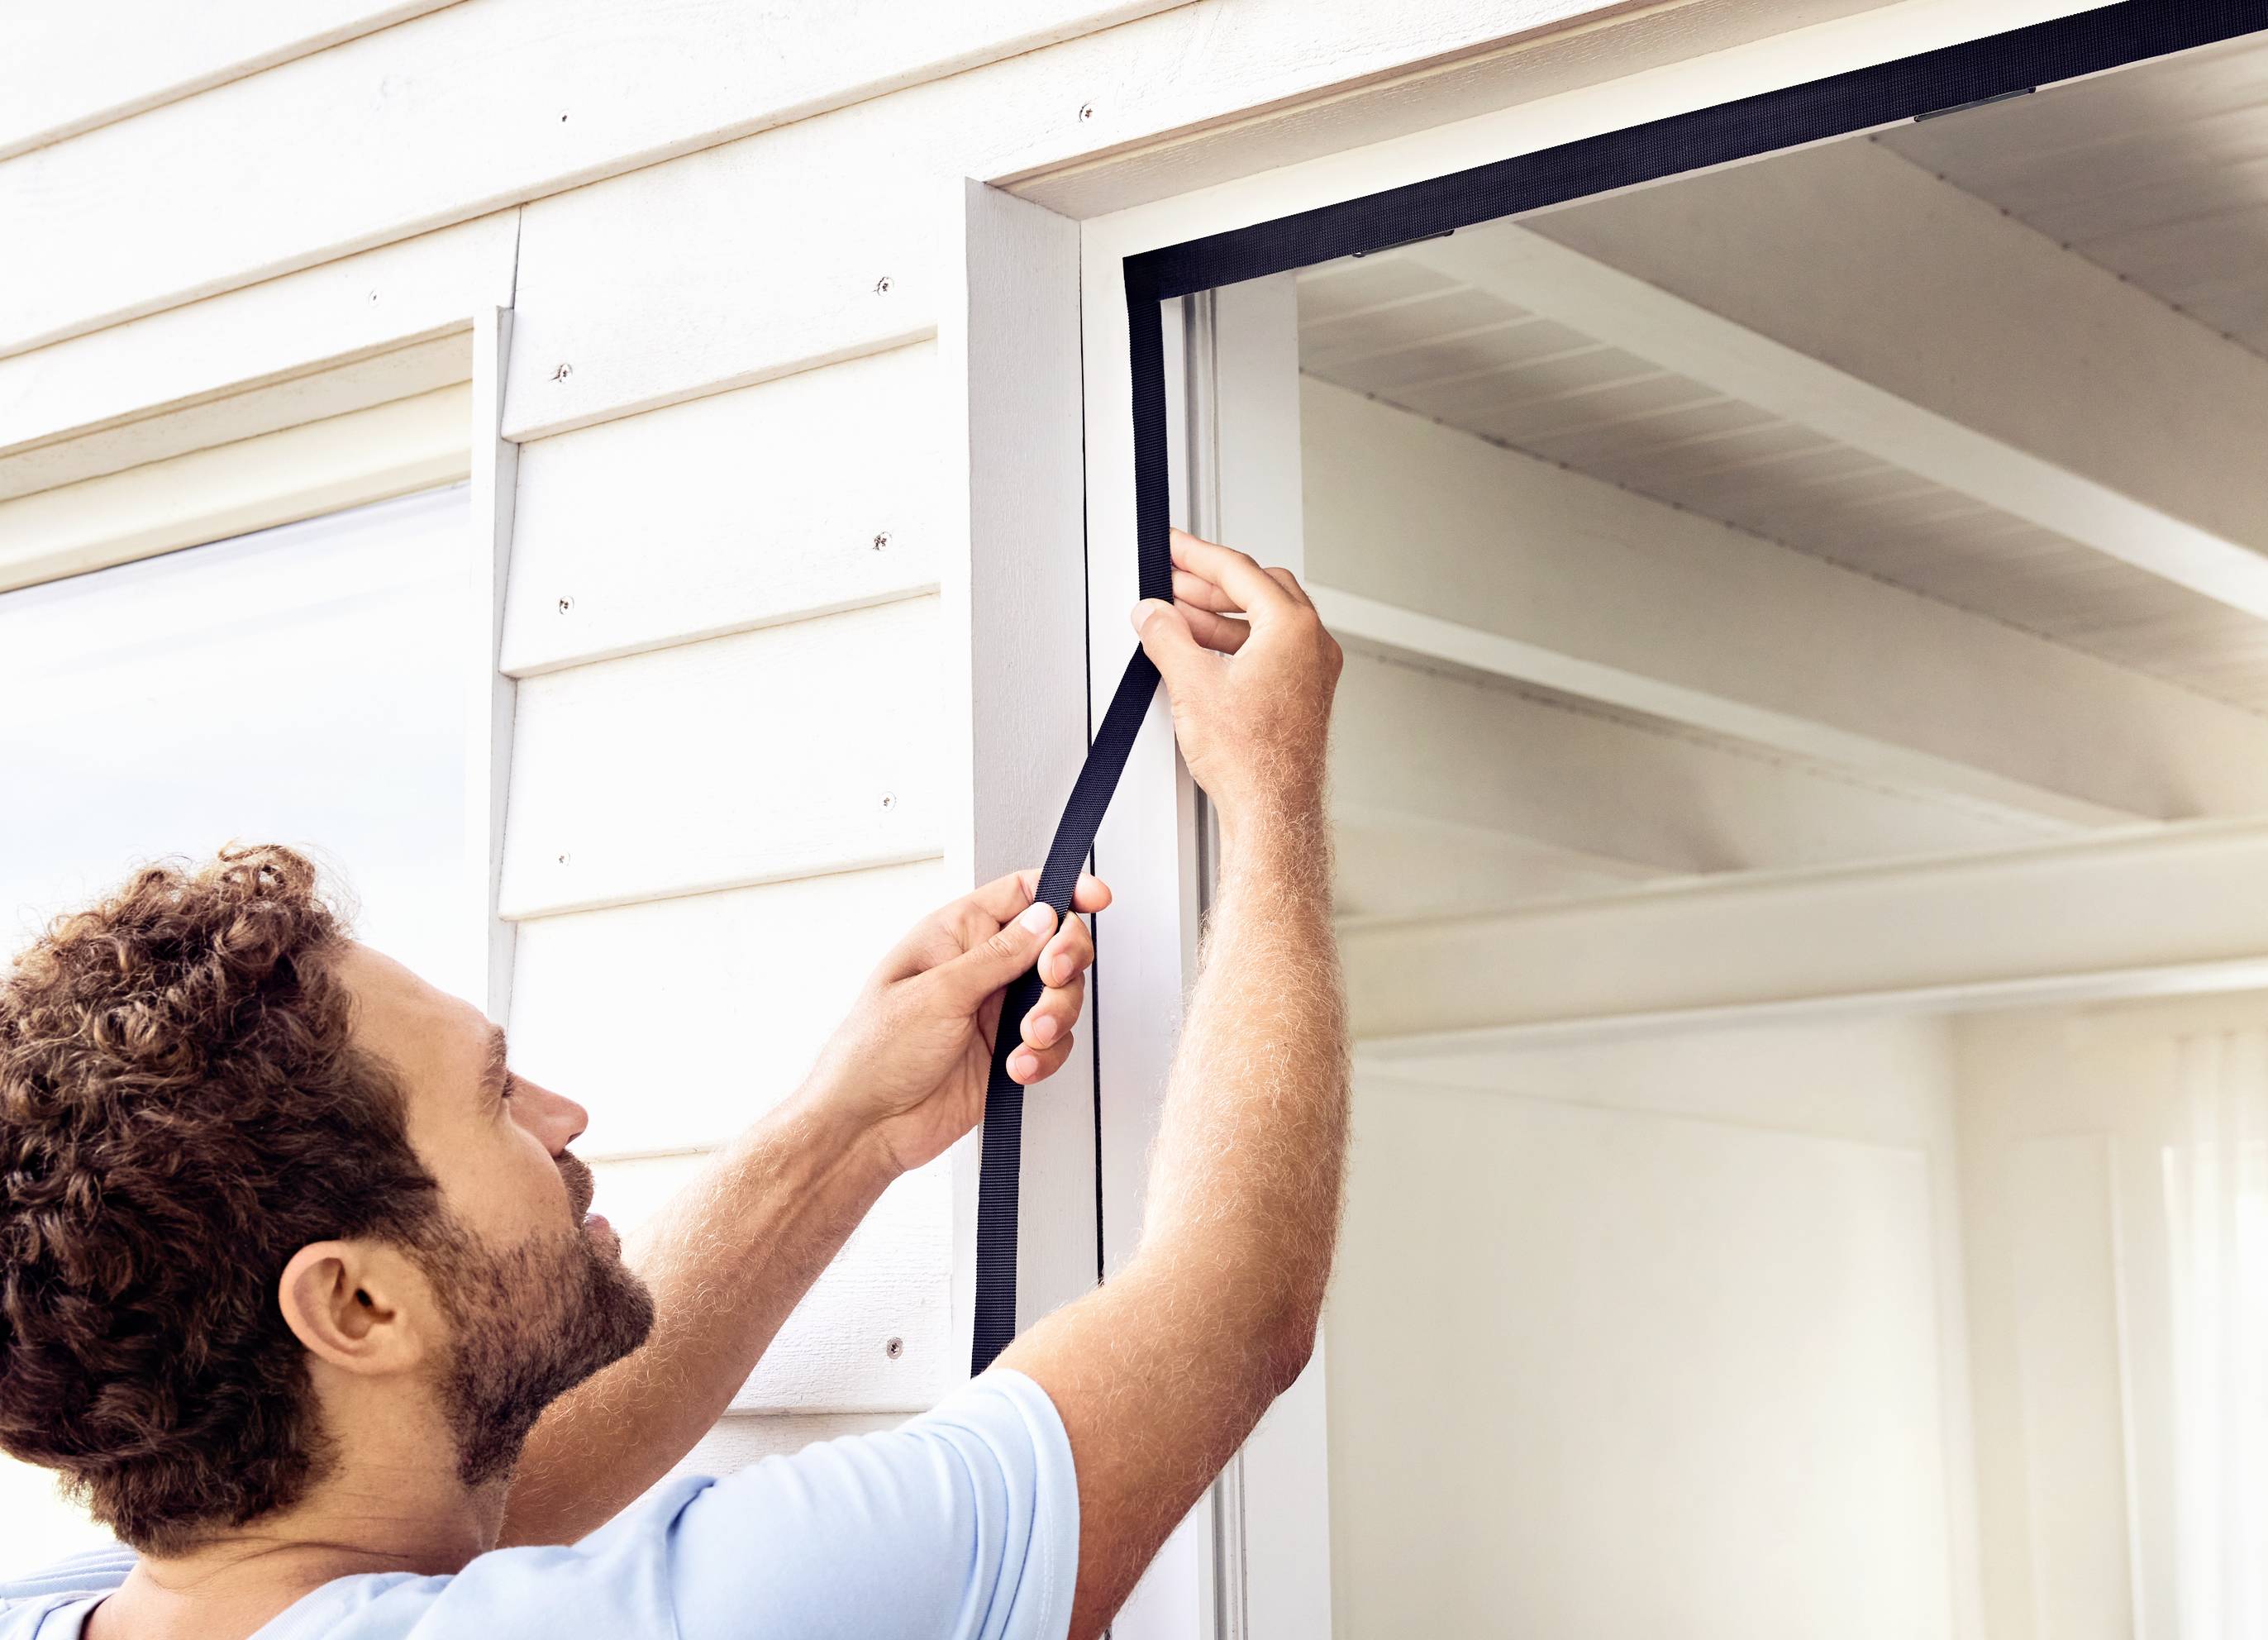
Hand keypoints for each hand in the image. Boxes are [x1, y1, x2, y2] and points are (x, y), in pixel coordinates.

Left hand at [802, 869, 1110, 1175]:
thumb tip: (1043, 919)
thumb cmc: (873, 1053)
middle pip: (1054, 943)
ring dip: (1056, 1016)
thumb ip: (997, 955)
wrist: (867, 1127)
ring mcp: (996, 1011)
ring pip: (1061, 996)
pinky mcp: (1007, 1052)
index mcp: (955, 935)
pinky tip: (1017, 1067)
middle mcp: (980, 968)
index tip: (1096, 898)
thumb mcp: (937, 993)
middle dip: (1064, 961)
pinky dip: (1045, 1056)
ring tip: (1029, 1037)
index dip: (1062, 890)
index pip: (1020, 894)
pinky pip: (1053, 1044)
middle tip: (1051, 979)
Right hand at [1132, 529, 1342, 831]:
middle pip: (1257, 588)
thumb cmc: (1252, 760)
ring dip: (1219, 613)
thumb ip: (1167, 636)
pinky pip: (1269, 649)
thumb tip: (1153, 613)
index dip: (1196, 554)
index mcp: (1293, 627)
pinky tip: (1200, 651)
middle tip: (1171, 579)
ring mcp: (1312, 669)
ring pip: (1264, 619)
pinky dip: (1234, 642)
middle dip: (1209, 582)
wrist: (1273, 812)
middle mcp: (1312, 643)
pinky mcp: (1303, 694)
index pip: (1239, 570)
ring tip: (1175, 616)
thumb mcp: (1193, 684)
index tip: (1173, 545)